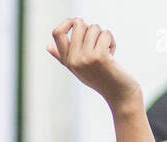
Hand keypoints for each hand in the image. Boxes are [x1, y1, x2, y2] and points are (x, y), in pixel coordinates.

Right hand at [47, 19, 154, 141]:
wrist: (119, 94)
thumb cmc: (101, 79)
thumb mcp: (79, 68)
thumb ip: (63, 57)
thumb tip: (48, 46)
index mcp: (67, 60)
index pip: (57, 33)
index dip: (68, 22)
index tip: (80, 22)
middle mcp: (74, 60)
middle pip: (78, 24)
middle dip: (92, 28)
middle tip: (99, 42)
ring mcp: (86, 58)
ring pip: (94, 27)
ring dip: (104, 36)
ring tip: (107, 52)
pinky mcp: (99, 56)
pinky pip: (105, 33)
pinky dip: (112, 41)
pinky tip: (112, 54)